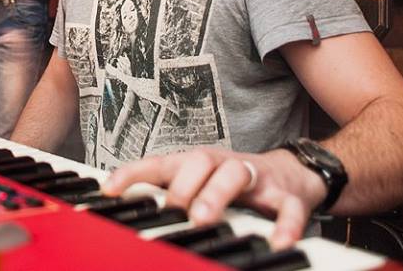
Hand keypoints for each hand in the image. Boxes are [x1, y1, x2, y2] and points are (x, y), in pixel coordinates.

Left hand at [101, 147, 326, 248]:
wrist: (293, 173)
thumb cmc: (232, 182)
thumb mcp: (197, 186)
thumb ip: (167, 198)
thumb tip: (126, 215)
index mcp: (196, 164)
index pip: (160, 163)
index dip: (133, 173)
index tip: (109, 190)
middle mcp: (222, 164)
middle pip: (199, 160)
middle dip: (182, 185)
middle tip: (172, 210)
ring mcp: (255, 176)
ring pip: (237, 173)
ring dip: (217, 194)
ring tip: (204, 218)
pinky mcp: (286, 194)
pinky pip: (287, 206)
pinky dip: (283, 223)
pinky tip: (277, 241)